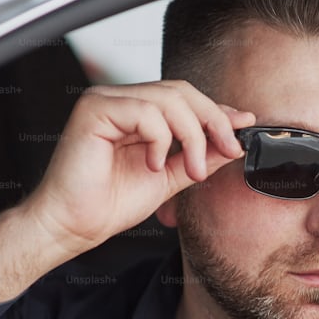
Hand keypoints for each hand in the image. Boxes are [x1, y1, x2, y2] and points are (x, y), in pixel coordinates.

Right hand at [21, 80, 255, 254]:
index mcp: (136, 110)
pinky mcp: (94, 109)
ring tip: (189, 170)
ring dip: (191, 136)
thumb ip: (198, 156)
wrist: (75, 226)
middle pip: (182, 91)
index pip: (185, 97)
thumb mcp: (169, 177)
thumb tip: (233, 140)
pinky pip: (144, 111)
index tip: (244, 127)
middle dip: (213, 121)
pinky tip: (151, 164)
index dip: (217, 110)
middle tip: (228, 150)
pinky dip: (159, 139)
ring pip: (169, 99)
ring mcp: (105, 100)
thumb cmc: (110, 204)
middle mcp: (120, 98)